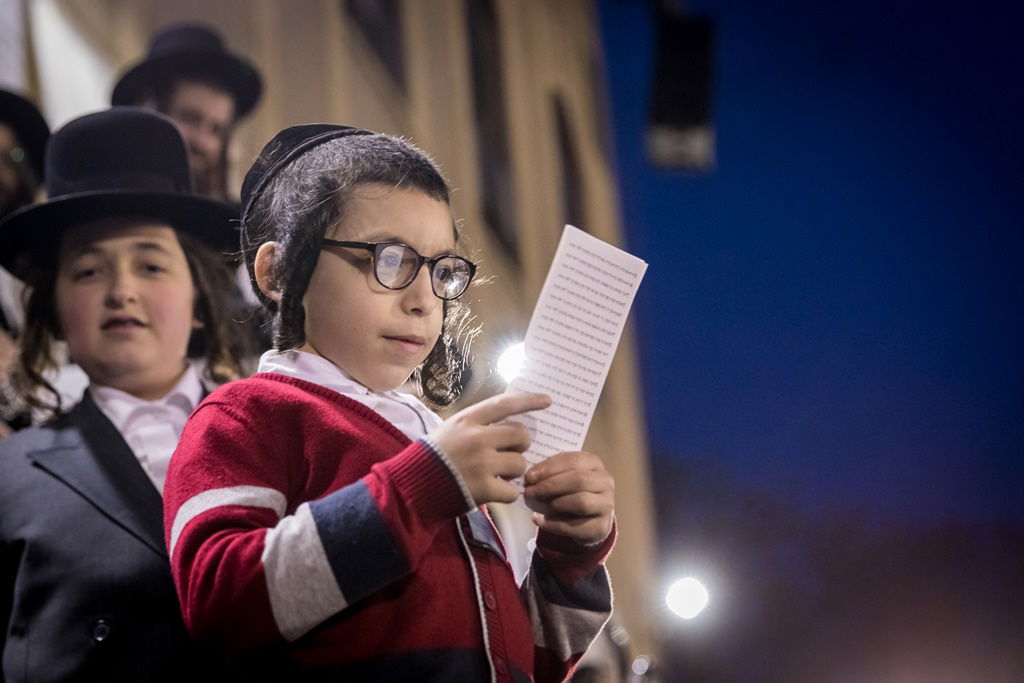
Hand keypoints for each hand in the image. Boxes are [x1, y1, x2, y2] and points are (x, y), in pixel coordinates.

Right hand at [430, 392, 550, 504]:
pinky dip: (507, 493)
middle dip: (520, 445)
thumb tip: (510, 420)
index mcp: (468, 420)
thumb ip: (478, 423)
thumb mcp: (451, 428)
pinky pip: (513, 490)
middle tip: (509, 453)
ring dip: (513, 471)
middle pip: (520, 435)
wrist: (411, 488)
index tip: (547, 400)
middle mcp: (477, 438)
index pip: (505, 404)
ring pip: (520, 463)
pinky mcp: (484, 489)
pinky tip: (493, 491)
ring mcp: (482, 464)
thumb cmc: (432, 456)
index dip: (529, 400)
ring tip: (495, 474)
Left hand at [523, 451, 614, 544]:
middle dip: (550, 486)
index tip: (529, 476)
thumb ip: (551, 473)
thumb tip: (530, 477)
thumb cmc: (573, 490)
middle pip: (578, 480)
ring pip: (581, 502)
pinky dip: (554, 524)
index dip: (549, 468)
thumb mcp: (565, 475)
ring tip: (538, 505)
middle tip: (529, 491)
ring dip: (555, 503)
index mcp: (594, 463)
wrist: (591, 515)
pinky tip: (539, 520)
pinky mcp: (600, 526)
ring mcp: (606, 504)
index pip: (573, 460)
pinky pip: (576, 526)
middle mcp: (605, 482)